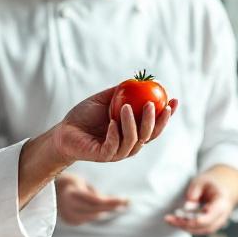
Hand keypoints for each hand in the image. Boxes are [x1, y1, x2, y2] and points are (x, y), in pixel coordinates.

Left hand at [50, 85, 177, 163]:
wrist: (63, 131)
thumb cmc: (84, 115)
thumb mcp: (105, 99)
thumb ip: (122, 92)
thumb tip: (140, 80)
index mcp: (133, 132)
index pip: (155, 125)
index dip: (167, 115)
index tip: (174, 100)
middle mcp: (129, 144)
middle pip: (149, 135)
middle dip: (155, 120)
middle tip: (153, 104)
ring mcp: (117, 152)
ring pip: (133, 141)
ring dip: (132, 124)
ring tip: (125, 106)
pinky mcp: (103, 156)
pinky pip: (114, 146)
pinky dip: (115, 133)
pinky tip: (112, 122)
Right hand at [56, 172, 128, 224]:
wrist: (50, 190)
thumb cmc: (68, 182)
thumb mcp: (80, 182)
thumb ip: (93, 193)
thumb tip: (107, 203)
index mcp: (71, 194)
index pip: (97, 201)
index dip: (112, 202)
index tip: (125, 199)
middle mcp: (69, 207)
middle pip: (97, 210)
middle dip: (113, 206)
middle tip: (127, 202)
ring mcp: (68, 216)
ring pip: (94, 216)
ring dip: (108, 210)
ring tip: (121, 204)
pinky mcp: (70, 221)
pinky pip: (88, 218)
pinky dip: (98, 213)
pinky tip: (108, 209)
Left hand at [164, 172, 237, 234]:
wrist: (223, 187)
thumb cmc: (211, 183)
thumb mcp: (202, 180)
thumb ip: (194, 191)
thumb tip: (187, 206)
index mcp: (222, 203)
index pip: (210, 217)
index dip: (196, 220)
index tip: (181, 219)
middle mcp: (222, 216)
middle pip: (204, 226)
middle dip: (185, 224)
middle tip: (169, 218)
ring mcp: (217, 223)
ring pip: (201, 230)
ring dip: (184, 226)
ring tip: (170, 219)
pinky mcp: (211, 225)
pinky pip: (199, 229)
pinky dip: (187, 226)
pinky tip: (176, 221)